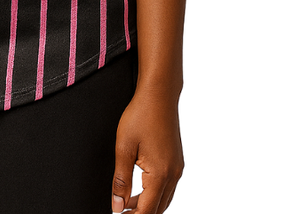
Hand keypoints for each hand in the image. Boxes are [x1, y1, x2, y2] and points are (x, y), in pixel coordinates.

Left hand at [111, 88, 183, 212]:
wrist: (159, 95)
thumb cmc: (141, 115)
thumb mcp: (124, 148)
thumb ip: (120, 180)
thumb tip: (118, 205)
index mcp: (160, 174)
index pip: (147, 211)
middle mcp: (173, 174)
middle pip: (158, 209)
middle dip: (139, 213)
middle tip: (121, 210)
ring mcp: (177, 168)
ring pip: (164, 199)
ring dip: (147, 205)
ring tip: (126, 202)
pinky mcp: (177, 161)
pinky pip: (167, 187)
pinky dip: (154, 193)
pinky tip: (140, 189)